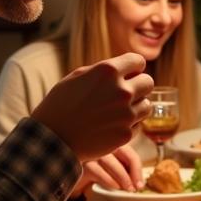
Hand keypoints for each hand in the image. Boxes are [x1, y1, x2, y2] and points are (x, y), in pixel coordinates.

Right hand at [33, 53, 153, 162]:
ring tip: (118, 111)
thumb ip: (105, 70)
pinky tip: (112, 126)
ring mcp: (126, 114)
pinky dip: (129, 125)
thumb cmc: (61, 104)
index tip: (130, 73)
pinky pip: (139, 125)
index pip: (138, 61)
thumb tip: (126, 69)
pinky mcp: (126, 134)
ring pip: (147, 105)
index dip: (134, 67)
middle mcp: (121, 91)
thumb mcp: (78, 77)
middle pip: (148, 82)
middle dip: (139, 86)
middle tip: (126, 93)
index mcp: (108, 71)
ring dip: (136, 106)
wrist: (52, 139)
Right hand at [72, 143, 144, 197]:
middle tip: (135, 188)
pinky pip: (99, 171)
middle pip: (125, 155)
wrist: (74, 170)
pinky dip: (108, 180)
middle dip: (132, 174)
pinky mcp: (83, 161)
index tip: (140, 184)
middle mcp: (105, 143)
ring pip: (112, 163)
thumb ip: (125, 168)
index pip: (131, 154)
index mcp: (116, 142)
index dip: (138, 170)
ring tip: (127, 188)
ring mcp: (93, 151)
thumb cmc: (99, 166)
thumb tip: (139, 182)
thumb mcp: (114, 164)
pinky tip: (115, 187)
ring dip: (122, 178)